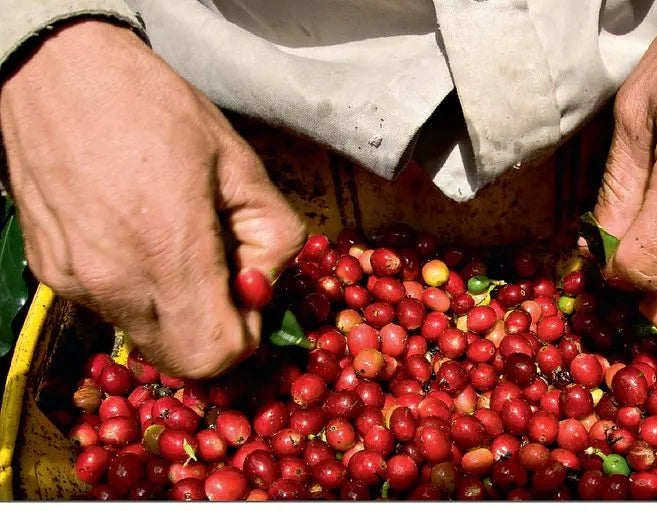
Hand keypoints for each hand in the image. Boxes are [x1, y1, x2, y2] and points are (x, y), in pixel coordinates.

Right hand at [1, 20, 305, 377]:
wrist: (58, 71)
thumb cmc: (153, 107)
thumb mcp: (241, 164)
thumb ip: (273, 235)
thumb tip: (266, 284)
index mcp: (168, 252)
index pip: (216, 355)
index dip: (245, 335)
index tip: (249, 294)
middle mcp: (113, 282)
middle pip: (180, 360)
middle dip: (213, 330)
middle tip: (221, 273)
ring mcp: (74, 281)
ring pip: (144, 335)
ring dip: (175, 309)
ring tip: (175, 240)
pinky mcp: (50, 271)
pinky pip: (110, 305)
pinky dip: (137, 288)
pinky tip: (138, 233)